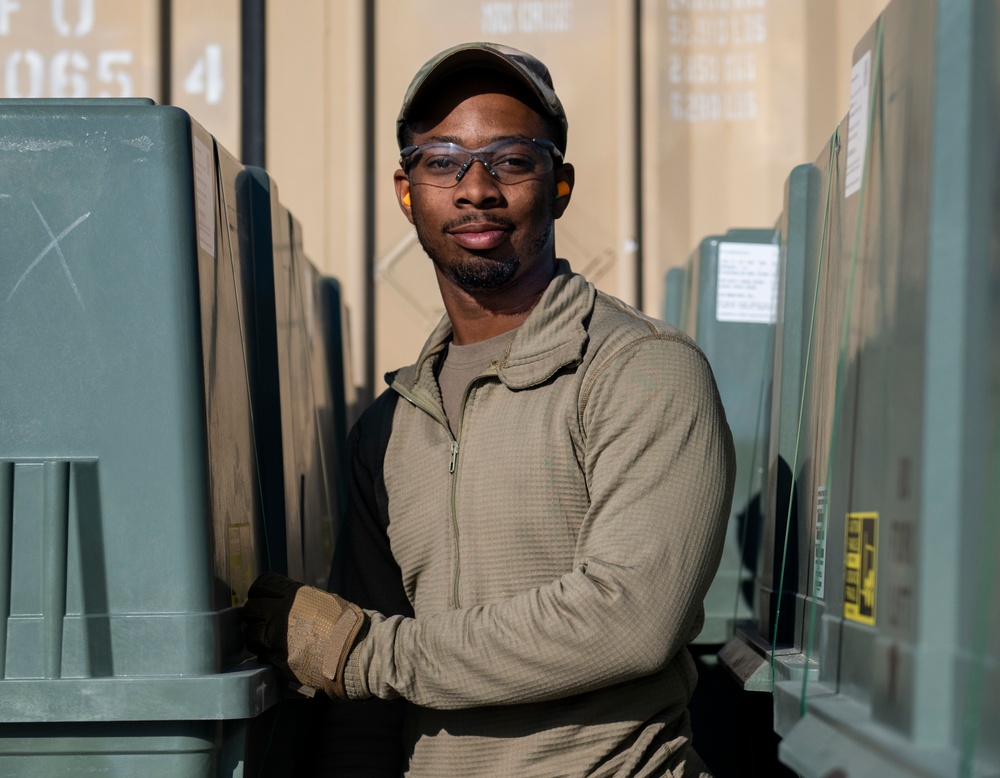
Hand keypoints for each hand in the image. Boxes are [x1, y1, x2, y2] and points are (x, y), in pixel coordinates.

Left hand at [242, 572, 367, 698]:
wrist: (353, 650)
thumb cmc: (345, 624)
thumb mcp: (324, 601)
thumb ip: (302, 602)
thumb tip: (292, 604)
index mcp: (293, 594)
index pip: (262, 585)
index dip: (258, 592)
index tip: (259, 598)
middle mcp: (280, 612)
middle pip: (251, 608)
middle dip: (253, 614)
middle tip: (260, 620)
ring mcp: (276, 636)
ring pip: (250, 634)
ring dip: (255, 636)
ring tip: (265, 640)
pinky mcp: (278, 658)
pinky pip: (261, 654)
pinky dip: (265, 654)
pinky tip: (275, 654)